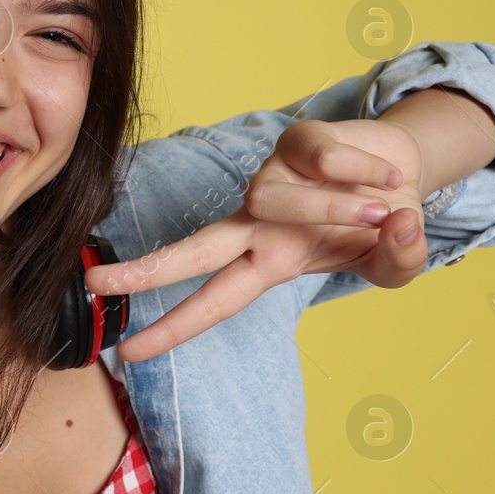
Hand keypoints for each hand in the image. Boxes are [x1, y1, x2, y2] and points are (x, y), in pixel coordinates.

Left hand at [85, 118, 428, 362]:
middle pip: (193, 251)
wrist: (400, 168)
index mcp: (267, 261)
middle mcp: (257, 223)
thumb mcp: (393, 262)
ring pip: (273, 199)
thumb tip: (399, 228)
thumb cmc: (379, 223)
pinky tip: (380, 176)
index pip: (211, 300)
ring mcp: (270, 179)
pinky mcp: (293, 141)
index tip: (126, 352)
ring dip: (335, 208)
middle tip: (94, 285)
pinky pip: (320, 160)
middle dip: (145, 272)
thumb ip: (399, 261)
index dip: (172, 327)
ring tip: (381, 207)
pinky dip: (360, 172)